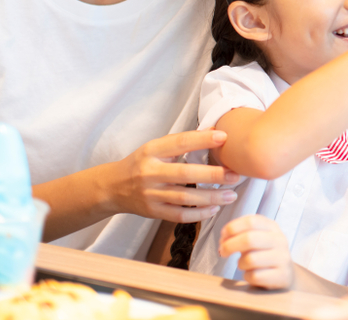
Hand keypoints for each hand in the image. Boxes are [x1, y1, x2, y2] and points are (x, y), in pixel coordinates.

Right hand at [105, 130, 239, 221]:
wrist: (112, 187)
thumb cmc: (142, 163)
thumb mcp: (155, 147)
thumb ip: (181, 142)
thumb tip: (215, 132)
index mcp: (151, 151)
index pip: (180, 142)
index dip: (202, 139)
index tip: (224, 137)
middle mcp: (150, 173)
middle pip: (185, 173)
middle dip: (213, 175)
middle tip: (235, 174)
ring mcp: (150, 194)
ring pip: (185, 198)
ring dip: (211, 197)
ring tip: (231, 194)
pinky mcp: (152, 212)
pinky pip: (179, 215)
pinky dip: (199, 214)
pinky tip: (214, 208)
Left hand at [220, 214, 294, 288]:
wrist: (285, 274)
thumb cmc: (264, 254)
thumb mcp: (257, 237)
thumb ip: (242, 233)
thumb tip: (224, 238)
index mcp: (272, 227)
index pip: (251, 221)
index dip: (232, 228)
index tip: (223, 236)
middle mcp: (279, 240)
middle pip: (249, 239)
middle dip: (230, 245)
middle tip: (223, 252)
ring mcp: (282, 258)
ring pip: (250, 259)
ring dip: (240, 263)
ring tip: (243, 264)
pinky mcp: (281, 276)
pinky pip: (255, 276)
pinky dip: (247, 276)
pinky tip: (252, 275)